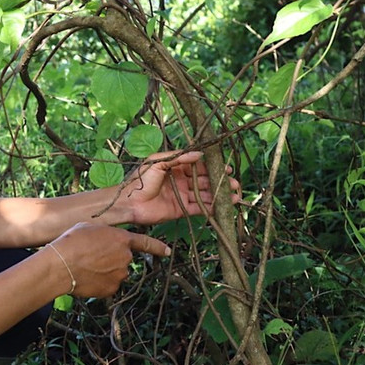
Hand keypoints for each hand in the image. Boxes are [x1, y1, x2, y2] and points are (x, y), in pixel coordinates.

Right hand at [49, 223, 169, 297]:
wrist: (61, 265)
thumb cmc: (72, 242)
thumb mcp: (89, 228)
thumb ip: (105, 234)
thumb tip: (106, 242)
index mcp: (122, 239)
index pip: (145, 242)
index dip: (158, 247)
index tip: (168, 251)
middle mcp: (125, 258)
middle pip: (124, 259)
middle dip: (112, 258)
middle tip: (91, 256)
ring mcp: (120, 275)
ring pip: (116, 273)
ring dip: (105, 271)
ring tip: (85, 267)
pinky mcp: (111, 289)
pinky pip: (109, 285)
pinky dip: (100, 282)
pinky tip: (87, 277)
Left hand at [119, 150, 240, 225]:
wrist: (129, 203)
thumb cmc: (140, 180)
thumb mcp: (157, 162)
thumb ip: (177, 158)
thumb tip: (199, 154)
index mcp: (175, 167)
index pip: (198, 166)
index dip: (212, 167)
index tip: (226, 168)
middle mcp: (181, 180)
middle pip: (204, 180)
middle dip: (220, 182)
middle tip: (234, 184)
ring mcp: (182, 195)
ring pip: (205, 194)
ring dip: (219, 195)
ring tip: (234, 196)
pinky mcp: (182, 209)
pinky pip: (200, 208)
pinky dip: (212, 208)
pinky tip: (224, 206)